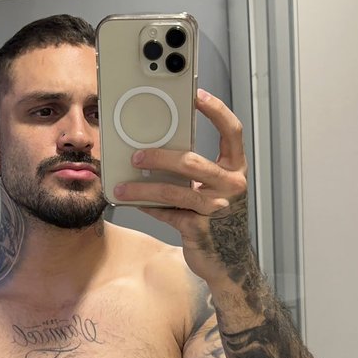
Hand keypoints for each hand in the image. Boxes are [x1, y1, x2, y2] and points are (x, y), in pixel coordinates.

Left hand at [112, 90, 249, 283]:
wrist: (230, 262)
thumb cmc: (217, 219)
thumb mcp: (213, 189)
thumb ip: (196, 171)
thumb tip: (157, 150)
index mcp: (235, 169)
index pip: (232, 131)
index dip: (216, 110)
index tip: (196, 94)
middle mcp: (231, 186)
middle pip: (192, 163)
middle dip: (160, 156)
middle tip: (136, 154)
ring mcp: (217, 209)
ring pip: (174, 191)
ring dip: (143, 187)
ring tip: (122, 185)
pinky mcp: (200, 230)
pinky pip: (168, 214)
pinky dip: (148, 208)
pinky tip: (133, 203)